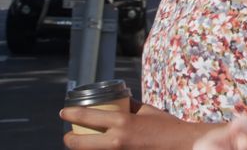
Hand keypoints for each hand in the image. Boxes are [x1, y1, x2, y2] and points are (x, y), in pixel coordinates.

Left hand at [60, 102, 212, 148]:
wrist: (183, 145)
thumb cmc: (166, 126)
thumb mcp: (146, 110)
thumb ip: (129, 107)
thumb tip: (117, 101)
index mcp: (123, 122)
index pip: (87, 116)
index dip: (71, 113)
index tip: (63, 113)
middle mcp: (118, 140)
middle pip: (80, 144)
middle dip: (70, 140)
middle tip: (68, 137)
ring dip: (83, 149)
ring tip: (82, 144)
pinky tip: (100, 149)